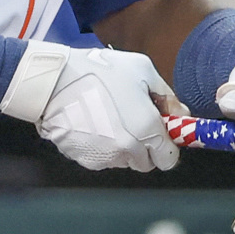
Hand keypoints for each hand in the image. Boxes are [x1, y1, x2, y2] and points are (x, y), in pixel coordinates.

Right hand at [1, 41, 181, 173]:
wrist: (54, 80)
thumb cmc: (99, 71)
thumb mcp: (142, 70)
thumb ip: (167, 96)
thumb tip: (180, 114)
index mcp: (148, 129)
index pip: (168, 159)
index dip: (166, 147)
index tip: (161, 136)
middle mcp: (128, 149)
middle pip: (145, 163)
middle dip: (143, 147)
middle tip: (131, 123)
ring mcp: (104, 156)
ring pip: (121, 161)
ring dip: (120, 147)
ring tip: (107, 119)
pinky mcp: (83, 159)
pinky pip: (99, 158)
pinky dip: (99, 147)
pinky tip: (91, 125)